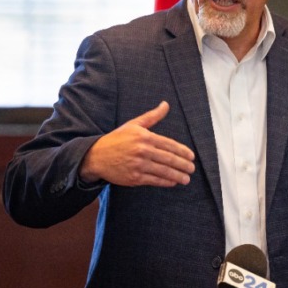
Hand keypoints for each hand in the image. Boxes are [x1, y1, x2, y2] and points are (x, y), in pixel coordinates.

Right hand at [79, 101, 195, 186]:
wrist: (96, 156)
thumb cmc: (117, 140)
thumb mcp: (134, 125)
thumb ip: (152, 116)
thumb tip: (166, 104)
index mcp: (144, 137)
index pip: (169, 145)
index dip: (182, 151)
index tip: (191, 156)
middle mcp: (143, 151)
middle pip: (169, 159)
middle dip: (183, 165)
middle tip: (192, 168)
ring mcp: (138, 165)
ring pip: (164, 171)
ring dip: (178, 175)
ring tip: (186, 178)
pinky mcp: (134, 177)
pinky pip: (154, 180)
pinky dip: (166, 182)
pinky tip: (173, 182)